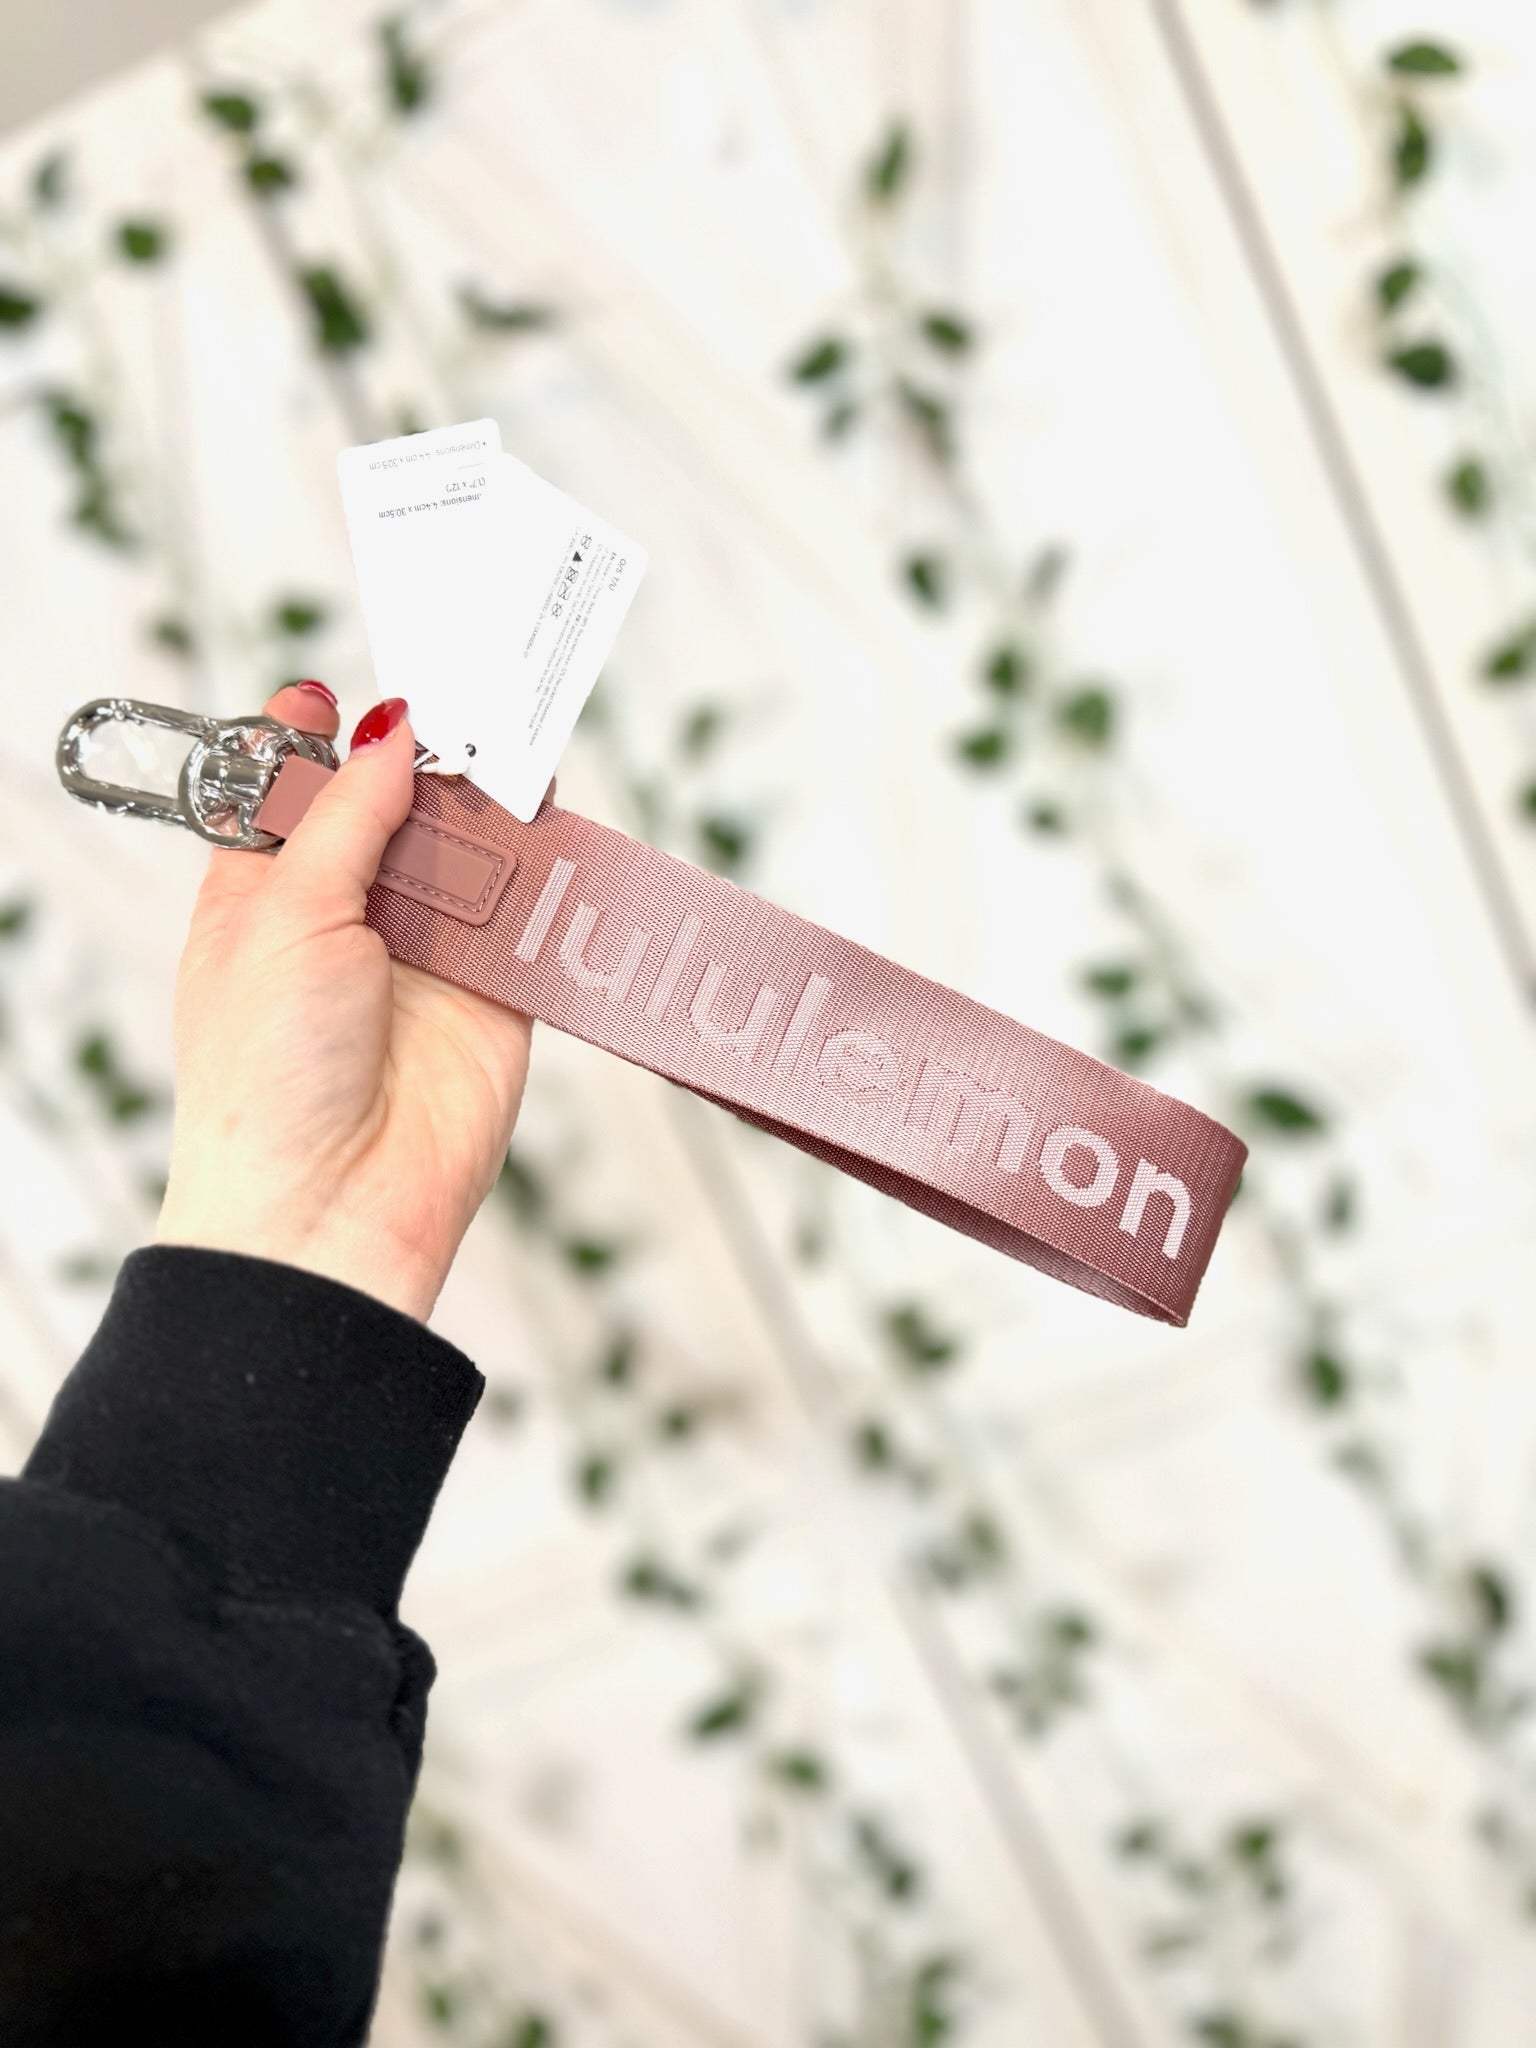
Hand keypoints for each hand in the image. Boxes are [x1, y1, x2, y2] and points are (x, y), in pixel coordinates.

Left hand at [156, 684, 532, 1321]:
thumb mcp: (280, 914)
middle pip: (392, 807)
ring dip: (486, 802)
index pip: (288, 791)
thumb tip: (390, 735)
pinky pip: (529, 912)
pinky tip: (548, 814)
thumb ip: (342, 816)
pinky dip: (544, 867)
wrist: (334, 1203)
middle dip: (422, 756)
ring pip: (467, 850)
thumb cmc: (265, 1077)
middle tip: (459, 691)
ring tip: (508, 736)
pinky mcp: (496, 992)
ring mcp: (425, 952)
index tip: (336, 689)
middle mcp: (346, 916)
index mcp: (262, 893)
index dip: (310, 736)